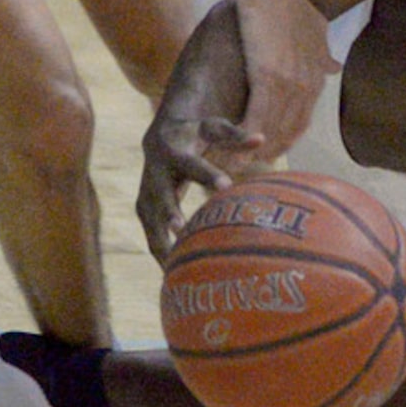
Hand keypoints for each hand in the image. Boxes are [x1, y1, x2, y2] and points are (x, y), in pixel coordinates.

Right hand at [137, 114, 260, 264]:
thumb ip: (235, 136)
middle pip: (161, 195)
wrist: (159, 139)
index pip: (193, 164)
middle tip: (181, 229)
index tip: (226, 186)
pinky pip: (151, 236)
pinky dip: (161, 255)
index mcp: (175, 152)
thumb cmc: (195, 134)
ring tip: (177, 269)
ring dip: (161, 243)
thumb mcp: (214, 128)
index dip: (208, 175)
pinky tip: (174, 278)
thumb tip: (261, 138)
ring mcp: (146, 194)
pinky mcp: (144, 211)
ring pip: (151, 222)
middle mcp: (155, 174)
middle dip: (169, 211)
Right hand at [232, 0, 337, 158]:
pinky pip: (258, 118)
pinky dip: (245, 138)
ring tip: (232, 165)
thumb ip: (323, 52)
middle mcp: (307, 85)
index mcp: (315, 76)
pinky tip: (230, 150)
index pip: (302, 121)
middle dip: (268, 152)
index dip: (284, 140)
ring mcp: (290, 83)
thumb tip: (335, 65)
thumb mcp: (315, 26)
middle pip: (288, 131)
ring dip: (253, 151)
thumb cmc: (287, 0)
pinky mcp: (268, 77)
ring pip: (272, 130)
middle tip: (247, 167)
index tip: (267, 152)